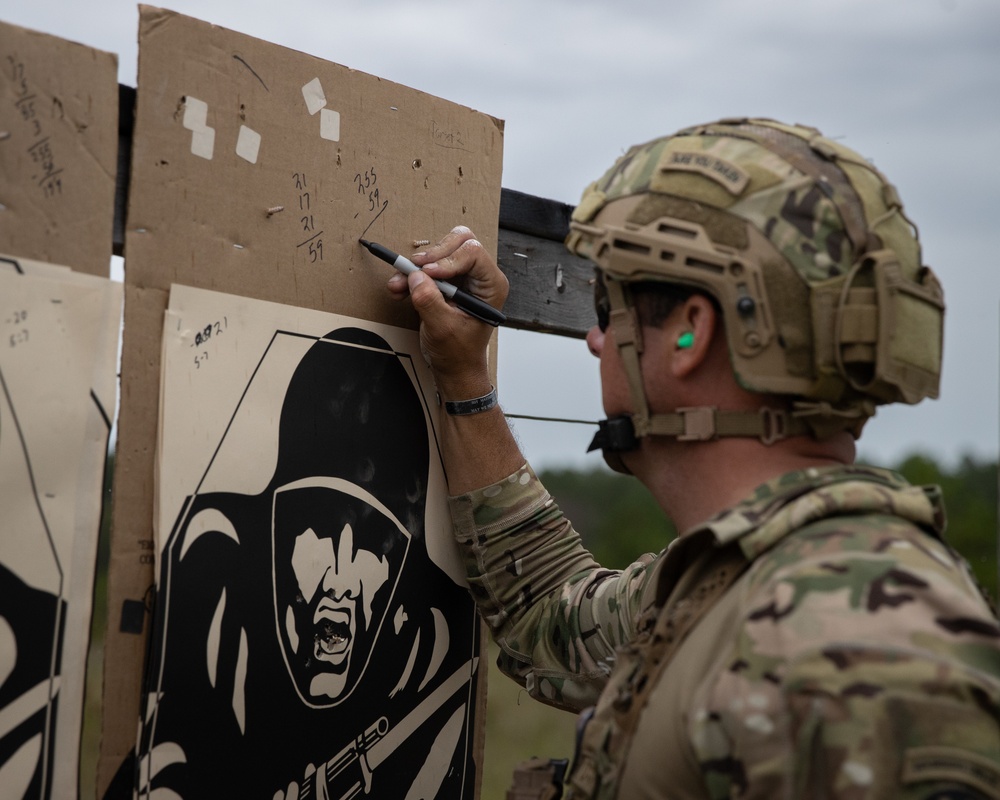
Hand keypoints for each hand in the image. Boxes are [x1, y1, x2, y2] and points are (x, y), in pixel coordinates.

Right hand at [388, 226, 507, 397]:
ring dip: (416, 266)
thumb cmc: (459, 352)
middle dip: (432, 255)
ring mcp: (463, 277)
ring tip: (399, 283)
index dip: (447, 260)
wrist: (454, 367)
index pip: (473, 252)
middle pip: (459, 241)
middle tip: (413, 270)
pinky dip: (411, 274)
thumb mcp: (443, 329)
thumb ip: (430, 301)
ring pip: (440, 250)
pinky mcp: (446, 281)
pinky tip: (399, 288)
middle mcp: (479, 276)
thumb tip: (416, 277)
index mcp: (491, 285)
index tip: (428, 274)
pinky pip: (427, 266)